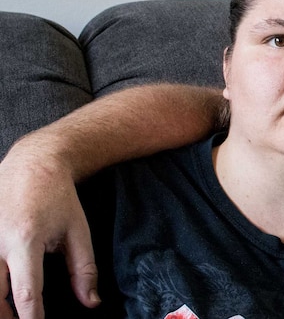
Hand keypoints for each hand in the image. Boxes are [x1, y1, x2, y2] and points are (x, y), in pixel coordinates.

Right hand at [0, 144, 99, 318]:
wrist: (33, 164)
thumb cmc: (58, 199)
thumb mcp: (78, 232)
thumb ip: (84, 270)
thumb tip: (91, 303)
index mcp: (26, 239)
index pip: (26, 292)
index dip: (31, 317)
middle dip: (6, 316)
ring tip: (10, 311)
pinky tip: (1, 290)